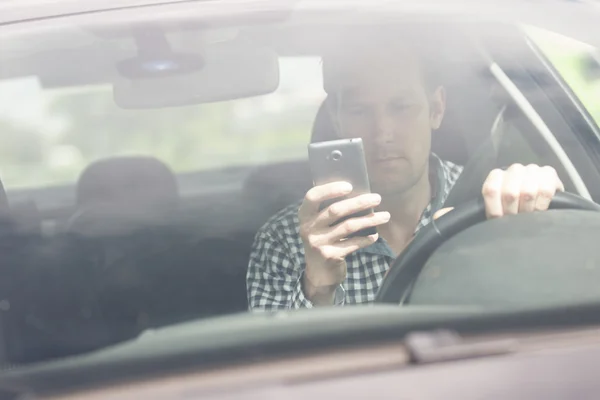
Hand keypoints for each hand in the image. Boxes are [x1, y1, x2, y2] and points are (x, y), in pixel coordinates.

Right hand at [298, 182, 389, 303]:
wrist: (319, 272)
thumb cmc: (324, 240)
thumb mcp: (318, 225)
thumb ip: (329, 210)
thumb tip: (358, 193)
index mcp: (305, 215)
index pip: (313, 196)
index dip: (330, 189)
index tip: (350, 186)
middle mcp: (309, 228)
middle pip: (335, 211)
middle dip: (359, 203)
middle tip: (377, 198)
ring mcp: (318, 243)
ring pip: (348, 226)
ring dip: (369, 220)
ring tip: (385, 216)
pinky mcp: (330, 256)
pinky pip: (353, 244)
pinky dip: (366, 239)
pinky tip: (375, 235)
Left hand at [434, 164, 564, 219]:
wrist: (535, 210)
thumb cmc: (507, 213)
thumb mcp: (484, 214)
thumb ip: (460, 214)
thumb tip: (438, 216)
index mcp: (494, 177)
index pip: (490, 188)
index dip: (494, 208)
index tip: (497, 220)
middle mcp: (512, 170)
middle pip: (509, 191)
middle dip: (512, 212)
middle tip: (515, 222)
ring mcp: (532, 170)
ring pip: (528, 190)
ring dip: (528, 210)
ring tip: (528, 218)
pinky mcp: (550, 175)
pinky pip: (546, 188)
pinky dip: (542, 204)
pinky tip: (541, 211)